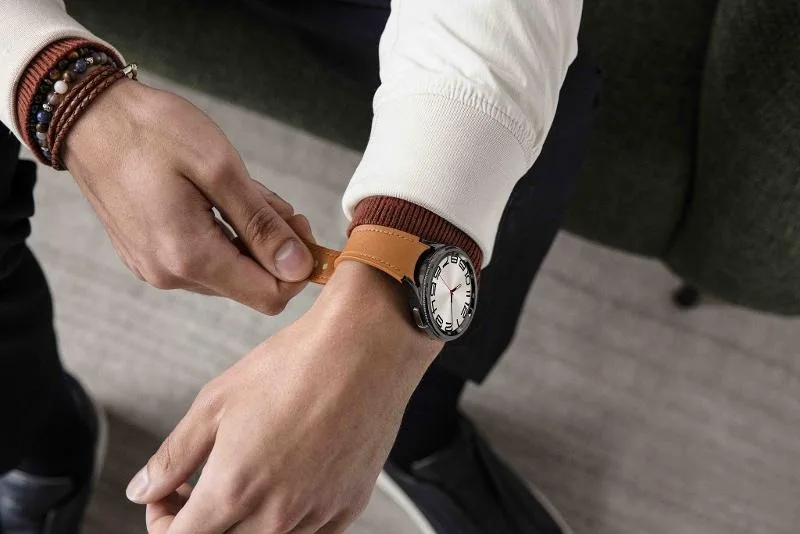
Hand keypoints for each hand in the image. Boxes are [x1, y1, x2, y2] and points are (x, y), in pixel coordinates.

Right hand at [64, 79, 314, 313]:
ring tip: (243, 195)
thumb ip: (262, 225)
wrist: (89, 117)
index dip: (296, 267)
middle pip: (250, 285)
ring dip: (249, 239)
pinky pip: (203, 260)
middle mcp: (170, 274)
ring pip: (229, 272)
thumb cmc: (153, 133)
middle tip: (275, 203)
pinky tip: (218, 202)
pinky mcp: (148, 257)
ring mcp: (155, 268)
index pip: (269, 296)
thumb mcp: (220, 169)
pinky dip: (223, 236)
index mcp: (189, 256)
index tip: (300, 226)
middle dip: (274, 249)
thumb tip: (299, 266)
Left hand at [128, 261, 442, 532]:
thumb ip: (174, 454)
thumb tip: (143, 488)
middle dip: (196, 525)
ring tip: (243, 482)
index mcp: (234, 488)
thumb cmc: (296, 365)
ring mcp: (316, 514)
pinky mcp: (348, 507)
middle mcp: (276, 513)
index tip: (166, 497)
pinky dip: (284, 525)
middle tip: (195, 491)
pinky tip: (282, 486)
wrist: (365, 350)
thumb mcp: (217, 401)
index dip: (161, 522)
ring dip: (240, 525)